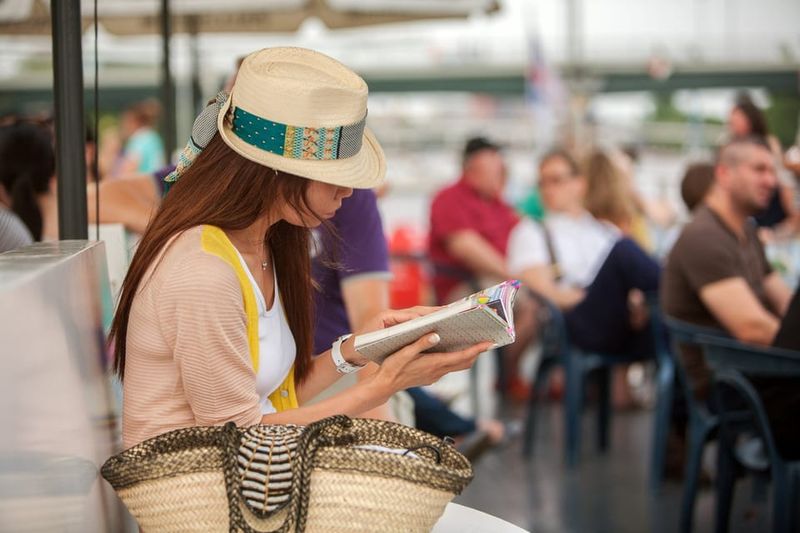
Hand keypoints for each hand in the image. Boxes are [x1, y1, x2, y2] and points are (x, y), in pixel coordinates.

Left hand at [339, 306, 441, 366]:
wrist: (350, 351)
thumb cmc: (362, 346)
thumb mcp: (377, 341)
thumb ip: (394, 333)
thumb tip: (414, 326)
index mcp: (387, 316)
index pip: (412, 313)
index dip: (427, 315)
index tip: (441, 315)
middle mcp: (392, 315)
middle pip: (418, 311)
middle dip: (435, 311)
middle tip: (452, 312)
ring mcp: (395, 320)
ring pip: (418, 315)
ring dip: (433, 315)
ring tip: (449, 316)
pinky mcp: (397, 326)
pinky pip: (415, 322)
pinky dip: (427, 322)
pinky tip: (438, 326)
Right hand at [367, 333, 493, 397]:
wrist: (384, 385)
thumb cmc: (392, 367)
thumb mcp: (403, 352)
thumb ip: (420, 343)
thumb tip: (435, 334)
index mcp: (434, 363)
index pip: (462, 357)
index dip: (477, 350)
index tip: (489, 343)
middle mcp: (438, 371)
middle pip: (465, 362)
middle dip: (477, 352)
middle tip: (486, 341)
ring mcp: (435, 376)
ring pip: (458, 366)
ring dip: (467, 356)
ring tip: (473, 344)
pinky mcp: (430, 377)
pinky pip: (449, 368)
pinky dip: (456, 359)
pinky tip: (452, 351)